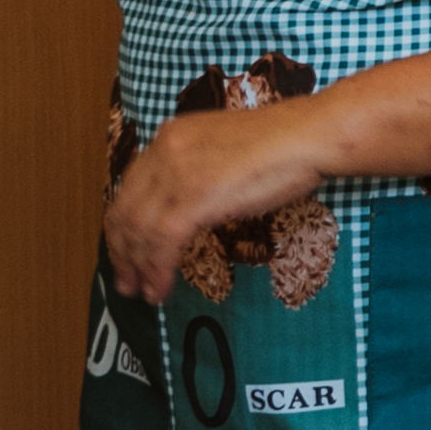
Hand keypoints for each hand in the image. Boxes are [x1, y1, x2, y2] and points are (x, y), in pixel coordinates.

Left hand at [103, 98, 327, 305]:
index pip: (130, 187)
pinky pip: (162, 242)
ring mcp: (177, 175)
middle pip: (124, 211)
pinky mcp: (194, 198)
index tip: (127, 250)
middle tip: (125, 280)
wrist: (309, 137)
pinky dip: (157, 270)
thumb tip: (194, 201)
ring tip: (142, 292)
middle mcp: (164, 152)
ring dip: (137, 268)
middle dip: (121, 252)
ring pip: (139, 231)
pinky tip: (161, 289)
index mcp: (171, 137)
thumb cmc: (286, 142)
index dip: (124, 225)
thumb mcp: (225, 147)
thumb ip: (200, 167)